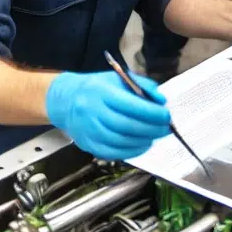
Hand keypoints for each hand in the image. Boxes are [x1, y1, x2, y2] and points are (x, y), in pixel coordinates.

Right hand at [46, 70, 170, 160]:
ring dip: (143, 141)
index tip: (166, 115)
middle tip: (166, 128)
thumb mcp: (117, 77)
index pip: (130, 105)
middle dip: (151, 129)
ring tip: (155, 136)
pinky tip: (142, 145)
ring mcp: (89, 130)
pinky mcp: (88, 145)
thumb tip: (161, 100)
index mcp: (101, 92)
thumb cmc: (96, 88)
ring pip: (121, 142)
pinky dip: (131, 151)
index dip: (151, 113)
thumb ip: (141, 85)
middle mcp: (93, 112)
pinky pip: (113, 153)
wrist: (66, 100)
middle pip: (127, 126)